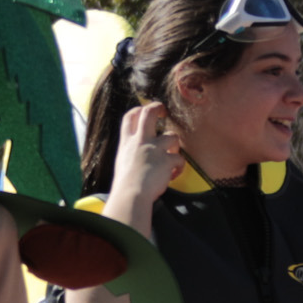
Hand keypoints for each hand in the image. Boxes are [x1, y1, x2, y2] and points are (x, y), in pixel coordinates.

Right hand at [109, 102, 181, 223]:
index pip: (130, 117)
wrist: (131, 194)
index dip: (138, 110)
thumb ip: (131, 152)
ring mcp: (155, 149)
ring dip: (175, 147)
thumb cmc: (125, 184)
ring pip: (173, 136)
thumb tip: (136, 152)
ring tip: (171, 158)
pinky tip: (173, 175)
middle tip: (163, 111)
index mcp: (127, 142)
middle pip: (149, 113)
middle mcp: (141, 141)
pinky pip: (180, 159)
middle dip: (158, 107)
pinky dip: (179, 167)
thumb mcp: (122, 161)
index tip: (144, 110)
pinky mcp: (167, 160)